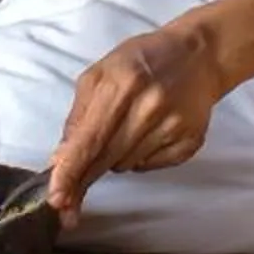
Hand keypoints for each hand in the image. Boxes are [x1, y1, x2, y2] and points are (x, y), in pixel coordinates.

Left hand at [45, 23, 229, 223]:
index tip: (56, 198)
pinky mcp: (191, 141)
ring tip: (126, 129)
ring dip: (115, 158)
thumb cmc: (141, 61)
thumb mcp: (100, 75)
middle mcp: (150, 107)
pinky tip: (148, 134)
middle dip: (84, 176)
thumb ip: (78, 118)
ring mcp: (174, 126)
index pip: (90, 139)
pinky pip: (151, 167)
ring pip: (126, 166)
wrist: (196, 55)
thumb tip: (60, 161)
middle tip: (69, 194)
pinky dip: (141, 158)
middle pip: (106, 159)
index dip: (71, 171)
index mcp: (122, 85)